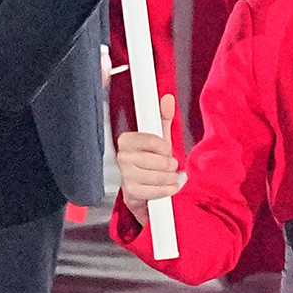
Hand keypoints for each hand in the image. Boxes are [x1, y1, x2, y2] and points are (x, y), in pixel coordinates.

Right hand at [117, 94, 183, 223]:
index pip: (153, 140)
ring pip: (160, 176)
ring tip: (168, 176)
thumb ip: (163, 118)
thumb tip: (168, 99)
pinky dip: (168, 189)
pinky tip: (168, 186)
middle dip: (170, 164)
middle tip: (168, 165)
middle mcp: (123, 157)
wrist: (140, 189)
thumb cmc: (149, 161)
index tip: (166, 149)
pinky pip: (158, 190)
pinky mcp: (131, 192)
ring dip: (170, 178)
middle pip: (160, 160)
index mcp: (127, 140)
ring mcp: (126, 175)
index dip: (165, 147)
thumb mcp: (157, 139)